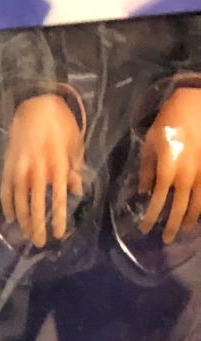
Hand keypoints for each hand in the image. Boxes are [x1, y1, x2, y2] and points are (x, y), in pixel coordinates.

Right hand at [0, 94, 83, 246]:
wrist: (34, 107)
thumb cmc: (60, 124)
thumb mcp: (74, 143)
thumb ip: (74, 168)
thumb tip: (75, 191)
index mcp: (57, 164)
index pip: (58, 198)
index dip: (58, 218)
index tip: (59, 234)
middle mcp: (37, 170)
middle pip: (37, 205)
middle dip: (38, 227)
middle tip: (40, 243)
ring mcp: (20, 170)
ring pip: (19, 203)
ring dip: (23, 222)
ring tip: (26, 235)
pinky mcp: (8, 168)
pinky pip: (6, 193)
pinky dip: (8, 208)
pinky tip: (11, 220)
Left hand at [140, 87, 200, 242]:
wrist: (197, 100)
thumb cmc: (169, 120)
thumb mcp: (150, 143)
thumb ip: (146, 170)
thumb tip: (144, 192)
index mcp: (168, 170)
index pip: (157, 203)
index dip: (151, 219)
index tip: (144, 230)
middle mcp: (187, 175)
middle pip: (180, 209)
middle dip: (172, 226)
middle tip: (166, 240)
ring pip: (199, 203)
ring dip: (191, 219)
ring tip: (185, 230)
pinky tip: (200, 212)